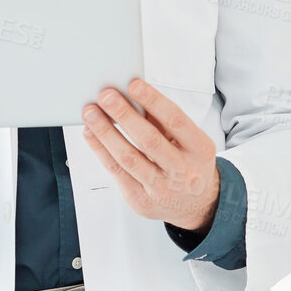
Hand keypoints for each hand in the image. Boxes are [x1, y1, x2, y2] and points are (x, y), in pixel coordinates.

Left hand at [81, 78, 219, 230]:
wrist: (197, 205)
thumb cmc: (189, 164)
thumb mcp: (189, 141)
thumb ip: (164, 121)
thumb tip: (136, 96)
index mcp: (199, 150)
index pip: (176, 121)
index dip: (154, 101)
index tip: (134, 85)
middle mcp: (182, 171)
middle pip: (149, 140)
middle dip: (124, 115)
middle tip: (106, 96)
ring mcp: (161, 189)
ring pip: (128, 158)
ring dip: (106, 133)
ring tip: (91, 113)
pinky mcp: (141, 201)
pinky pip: (117, 173)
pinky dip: (101, 151)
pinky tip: (91, 134)